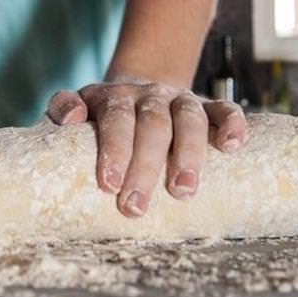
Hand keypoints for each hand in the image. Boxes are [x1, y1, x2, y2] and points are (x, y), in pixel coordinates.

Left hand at [47, 77, 246, 216]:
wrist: (137, 91)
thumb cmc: (103, 113)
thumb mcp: (78, 105)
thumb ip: (64, 106)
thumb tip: (71, 118)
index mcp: (115, 97)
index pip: (116, 118)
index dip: (114, 149)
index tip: (108, 184)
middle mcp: (149, 95)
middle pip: (152, 125)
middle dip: (145, 166)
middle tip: (135, 206)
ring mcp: (180, 99)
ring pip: (189, 118)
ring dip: (188, 153)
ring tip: (183, 191)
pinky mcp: (207, 106)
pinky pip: (225, 109)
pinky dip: (232, 124)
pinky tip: (233, 146)